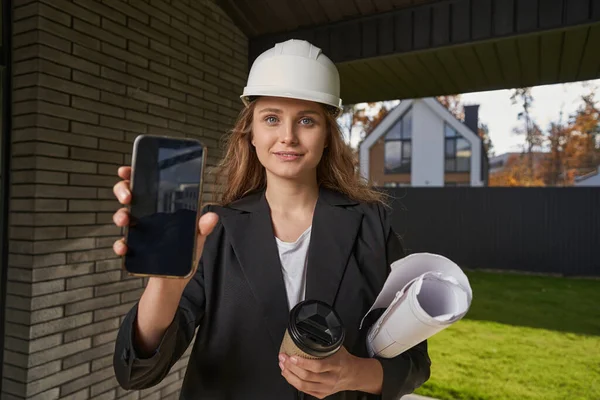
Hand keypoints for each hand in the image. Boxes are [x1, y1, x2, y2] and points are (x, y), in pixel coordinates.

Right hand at [112, 166, 217, 288]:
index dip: (134, 174)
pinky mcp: (133, 249)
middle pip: (128, 195)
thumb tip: (212, 215)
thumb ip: (203, 227)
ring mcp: (137, 232)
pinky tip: (125, 246)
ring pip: (121, 216)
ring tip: (125, 219)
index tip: (127, 169)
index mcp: (161, 208)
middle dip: (123, 190)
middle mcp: (146, 216)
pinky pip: (121, 243)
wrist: (175, 282)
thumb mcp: (197, 238)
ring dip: (119, 215)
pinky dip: (120, 244)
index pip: (146, 185)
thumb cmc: (185, 254)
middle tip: (128, 195)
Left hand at [278, 347, 358, 398]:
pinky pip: (304, 390)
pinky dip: (294, 382)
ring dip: (289, 375)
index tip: (292, 356)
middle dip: (291, 367)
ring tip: (283, 366)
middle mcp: (330, 378)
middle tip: (283, 358)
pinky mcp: (321, 394)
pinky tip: (288, 375)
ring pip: (303, 385)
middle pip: (307, 376)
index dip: (302, 362)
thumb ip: (324, 344)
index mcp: (335, 365)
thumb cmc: (343, 360)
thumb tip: (308, 335)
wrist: (352, 374)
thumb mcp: (337, 348)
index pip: (317, 366)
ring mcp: (325, 388)